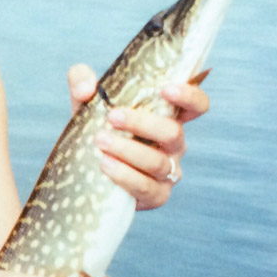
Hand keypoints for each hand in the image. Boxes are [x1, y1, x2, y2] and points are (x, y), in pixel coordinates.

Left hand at [67, 63, 209, 210]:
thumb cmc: (93, 127)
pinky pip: (145, 187)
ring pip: (157, 162)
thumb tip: (86, 89)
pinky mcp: (155, 196)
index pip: (196, 105)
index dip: (189, 96)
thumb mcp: (84, 99)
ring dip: (127, 150)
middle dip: (142, 123)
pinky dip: (124, 176)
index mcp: (168, 116)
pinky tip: (104, 165)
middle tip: (112, 116)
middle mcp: (174, 144)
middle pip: (173, 132)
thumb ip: (81, 80)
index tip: (165, 89)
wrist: (81, 167)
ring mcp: (167, 172)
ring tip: (99, 141)